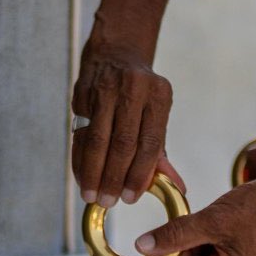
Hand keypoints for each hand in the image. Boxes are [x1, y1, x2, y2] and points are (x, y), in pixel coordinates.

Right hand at [71, 39, 176, 206]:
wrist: (116, 54)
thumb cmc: (141, 94)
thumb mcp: (157, 113)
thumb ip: (161, 150)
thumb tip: (176, 187)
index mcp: (158, 95)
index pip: (150, 142)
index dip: (140, 173)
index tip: (131, 198)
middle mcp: (133, 89)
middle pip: (122, 142)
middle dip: (114, 177)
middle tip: (108, 202)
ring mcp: (105, 89)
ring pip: (97, 139)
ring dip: (93, 172)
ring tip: (92, 195)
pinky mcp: (83, 93)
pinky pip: (80, 133)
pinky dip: (79, 159)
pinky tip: (81, 176)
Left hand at [133, 172, 255, 255]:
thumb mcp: (211, 220)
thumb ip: (175, 234)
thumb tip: (143, 246)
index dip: (175, 251)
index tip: (179, 228)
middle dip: (191, 244)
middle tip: (206, 221)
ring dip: (202, 239)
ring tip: (220, 220)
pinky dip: (213, 239)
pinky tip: (227, 223)